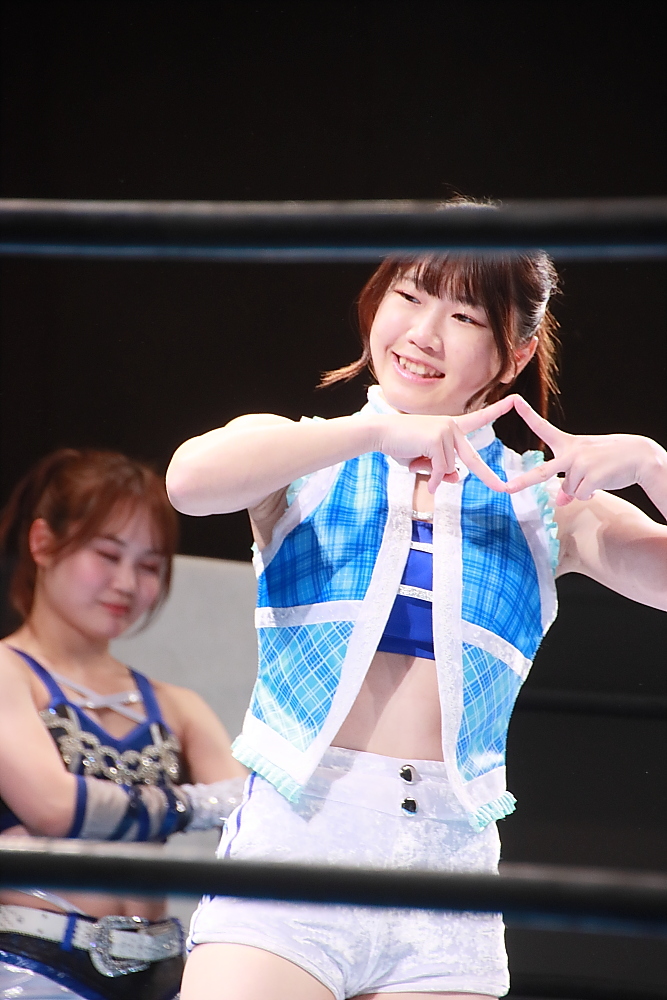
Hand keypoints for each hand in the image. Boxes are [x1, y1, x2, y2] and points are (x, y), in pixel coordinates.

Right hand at [375, 396, 517, 493]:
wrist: (380, 433)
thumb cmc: (401, 445)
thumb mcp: (425, 461)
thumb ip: (443, 469)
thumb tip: (458, 477)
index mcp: (451, 426)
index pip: (478, 418)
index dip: (497, 410)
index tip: (515, 401)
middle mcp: (452, 426)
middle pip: (472, 459)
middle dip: (488, 477)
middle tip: (503, 488)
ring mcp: (446, 431)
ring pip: (449, 467)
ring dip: (432, 474)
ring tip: (415, 463)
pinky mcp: (438, 439)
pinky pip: (441, 469)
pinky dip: (431, 477)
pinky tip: (420, 472)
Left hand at [505, 396, 659, 504]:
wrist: (640, 456)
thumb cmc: (611, 459)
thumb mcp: (587, 466)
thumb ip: (569, 482)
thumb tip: (560, 503)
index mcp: (568, 443)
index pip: (543, 427)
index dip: (527, 414)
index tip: (513, 400)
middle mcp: (571, 452)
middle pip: (542, 472)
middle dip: (523, 481)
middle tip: (506, 488)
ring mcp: (580, 464)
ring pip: (569, 489)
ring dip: (582, 489)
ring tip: (597, 475)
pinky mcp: (590, 477)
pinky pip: (580, 495)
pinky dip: (589, 494)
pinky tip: (600, 483)